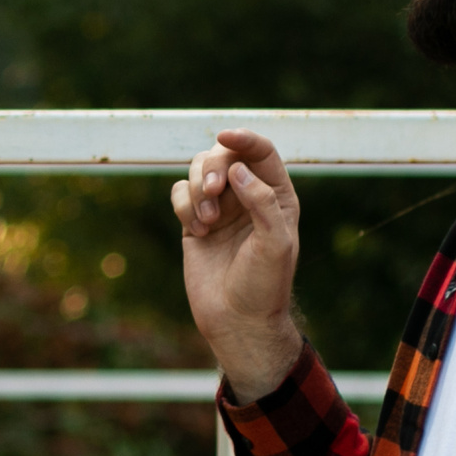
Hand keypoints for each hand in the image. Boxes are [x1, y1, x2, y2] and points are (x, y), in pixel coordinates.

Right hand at [171, 128, 304, 400]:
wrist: (237, 320)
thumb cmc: (264, 285)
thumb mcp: (275, 243)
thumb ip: (261, 202)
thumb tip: (238, 168)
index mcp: (276, 196)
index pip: (261, 153)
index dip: (243, 138)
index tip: (225, 136)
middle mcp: (247, 196)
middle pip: (223, 156)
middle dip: (212, 169)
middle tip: (212, 193)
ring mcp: (219, 208)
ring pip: (197, 172)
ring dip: (196, 190)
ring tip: (206, 221)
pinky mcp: (194, 222)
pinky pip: (179, 194)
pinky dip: (183, 207)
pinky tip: (197, 232)